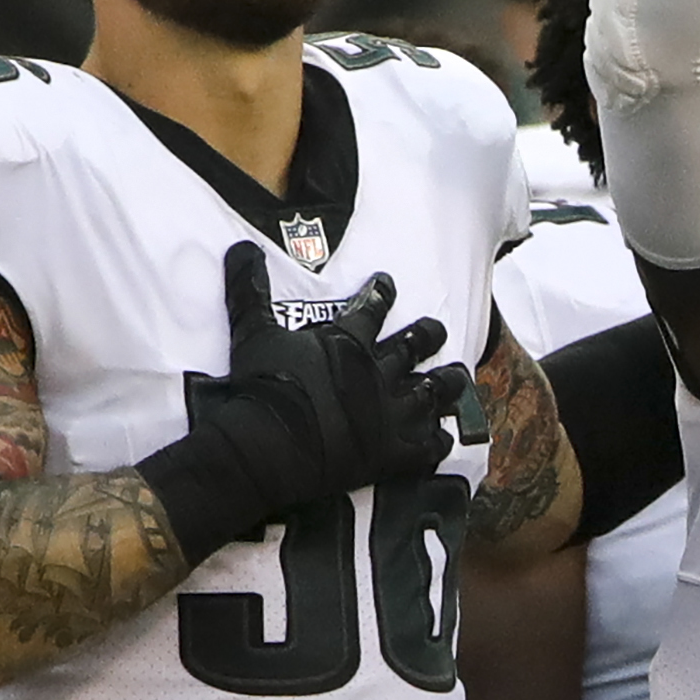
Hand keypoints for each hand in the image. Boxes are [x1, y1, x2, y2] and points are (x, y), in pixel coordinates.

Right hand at [220, 241, 463, 497]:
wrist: (270, 444)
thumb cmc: (262, 386)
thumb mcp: (253, 332)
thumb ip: (250, 290)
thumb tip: (240, 246)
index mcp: (349, 341)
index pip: (372, 306)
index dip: (381, 292)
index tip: (387, 283)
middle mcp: (379, 371)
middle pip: (415, 345)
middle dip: (428, 333)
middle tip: (437, 327)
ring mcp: (391, 413)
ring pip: (433, 392)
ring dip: (448, 383)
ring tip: (459, 376)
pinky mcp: (394, 453)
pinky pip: (428, 447)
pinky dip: (438, 442)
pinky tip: (444, 439)